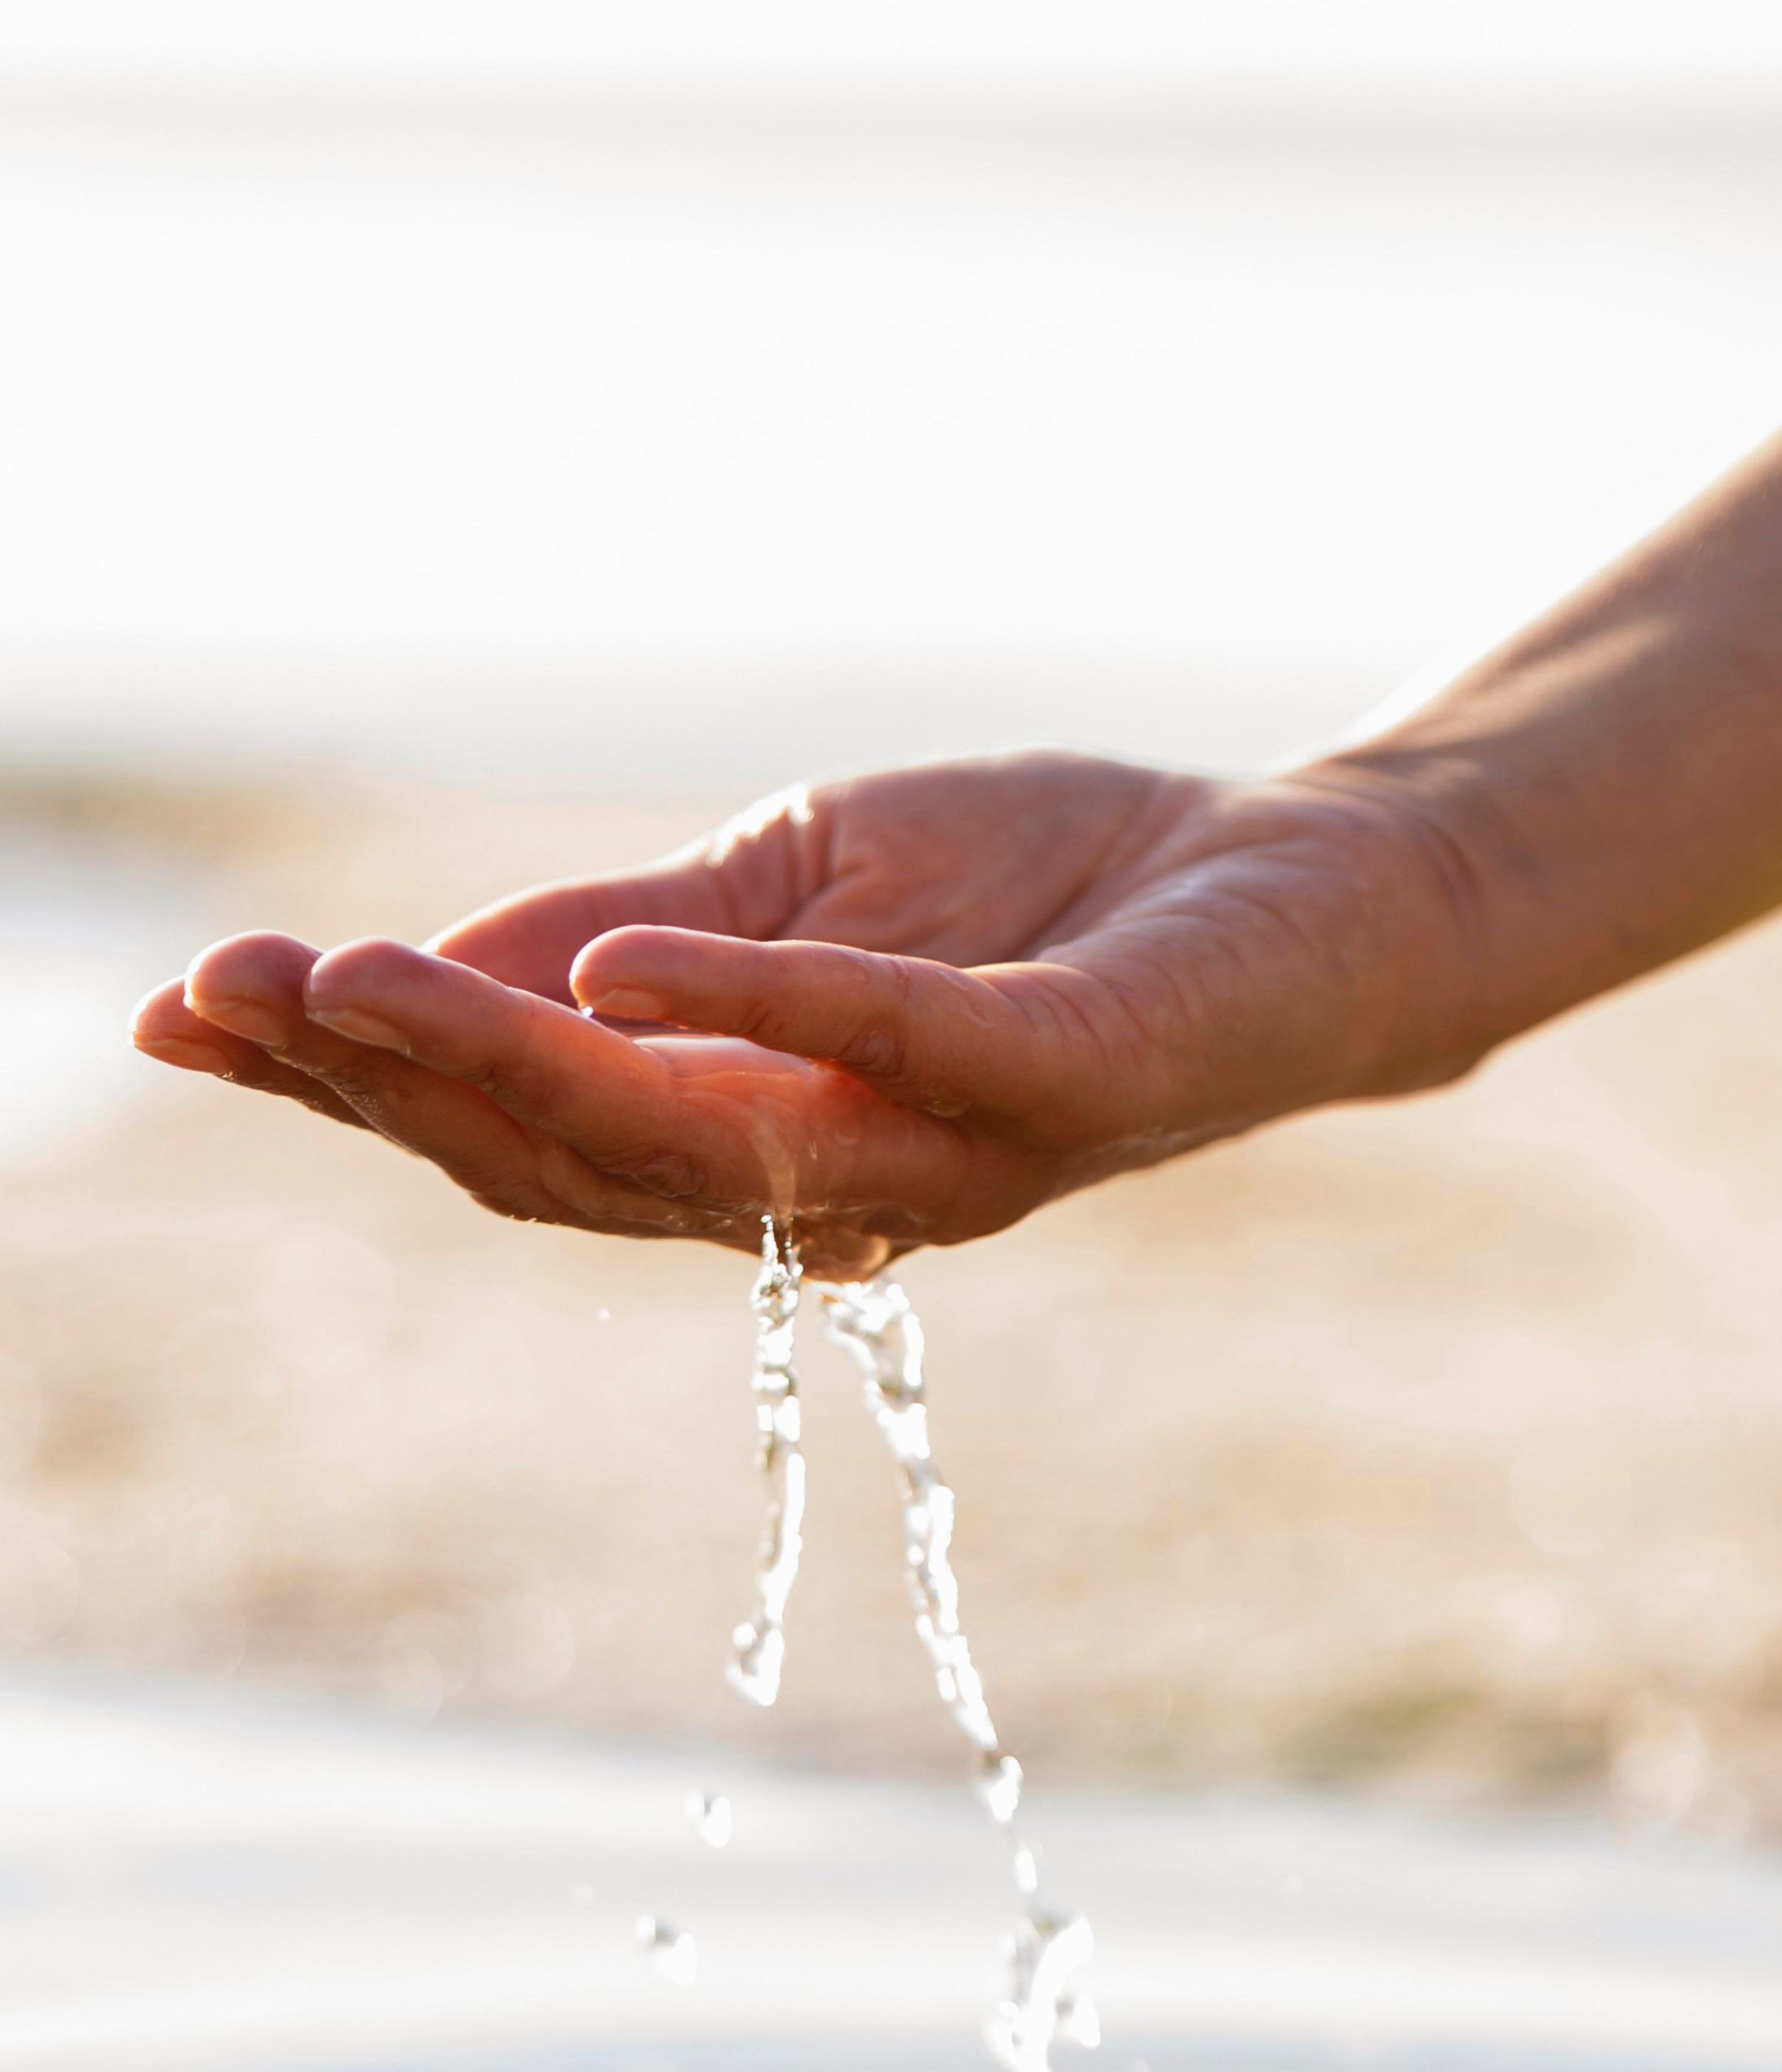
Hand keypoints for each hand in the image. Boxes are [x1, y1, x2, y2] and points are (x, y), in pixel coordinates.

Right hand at [133, 750, 1486, 1272]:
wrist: (1303, 886)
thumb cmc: (1049, 896)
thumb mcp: (798, 886)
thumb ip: (637, 934)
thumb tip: (437, 964)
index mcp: (752, 1138)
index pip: (521, 1129)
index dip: (351, 1084)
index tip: (188, 1010)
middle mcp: (830, 1185)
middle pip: (569, 1164)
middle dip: (384, 1086)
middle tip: (231, 996)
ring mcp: (945, 1148)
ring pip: (691, 1143)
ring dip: (509, 1062)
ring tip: (352, 980)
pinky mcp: (1064, 1079)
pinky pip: (898, 1054)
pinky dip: (750, 1016)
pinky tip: (614, 972)